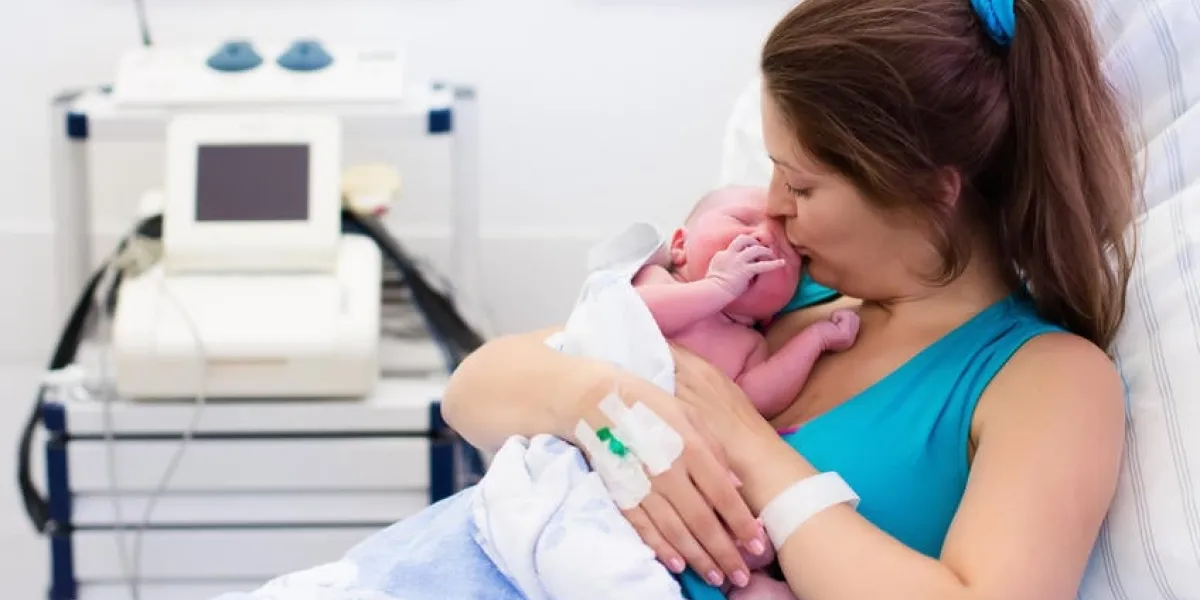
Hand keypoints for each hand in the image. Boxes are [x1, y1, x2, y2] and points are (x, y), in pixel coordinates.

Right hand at [573, 373, 765, 588]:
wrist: (597, 402)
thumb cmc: (651, 405)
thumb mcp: (690, 415)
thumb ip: (715, 450)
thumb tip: (736, 487)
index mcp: (691, 448)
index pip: (723, 495)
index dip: (742, 524)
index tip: (759, 546)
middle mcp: (668, 472)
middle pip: (702, 521)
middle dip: (724, 553)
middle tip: (741, 577)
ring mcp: (643, 486)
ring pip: (675, 531)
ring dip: (698, 558)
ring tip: (716, 578)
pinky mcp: (622, 495)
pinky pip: (645, 529)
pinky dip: (662, 549)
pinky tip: (679, 565)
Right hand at [706, 234, 786, 295]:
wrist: (712, 292)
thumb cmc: (711, 287)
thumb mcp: (714, 272)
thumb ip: (722, 267)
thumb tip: (729, 270)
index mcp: (721, 255)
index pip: (734, 246)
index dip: (743, 248)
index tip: (748, 252)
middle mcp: (730, 255)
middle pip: (743, 239)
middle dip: (753, 241)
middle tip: (760, 247)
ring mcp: (738, 262)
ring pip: (755, 249)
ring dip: (764, 251)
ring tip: (771, 255)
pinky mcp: (745, 270)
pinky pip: (762, 265)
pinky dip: (773, 264)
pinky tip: (782, 263)